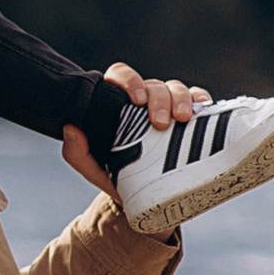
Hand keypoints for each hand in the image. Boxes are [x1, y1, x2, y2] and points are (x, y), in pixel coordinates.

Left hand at [61, 59, 211, 197]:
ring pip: (177, 88)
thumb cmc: (115, 174)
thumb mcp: (93, 167)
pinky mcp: (190, 118)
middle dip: (159, 99)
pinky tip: (202, 109)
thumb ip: (76, 152)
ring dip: (181, 99)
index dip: (129, 80)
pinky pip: (199, 100)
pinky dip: (202, 101)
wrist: (144, 198)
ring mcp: (168, 106)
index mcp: (119, 102)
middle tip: (159, 122)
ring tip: (182, 119)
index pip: (121, 75)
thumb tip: (70, 129)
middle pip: (154, 85)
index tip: (136, 100)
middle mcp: (145, 99)